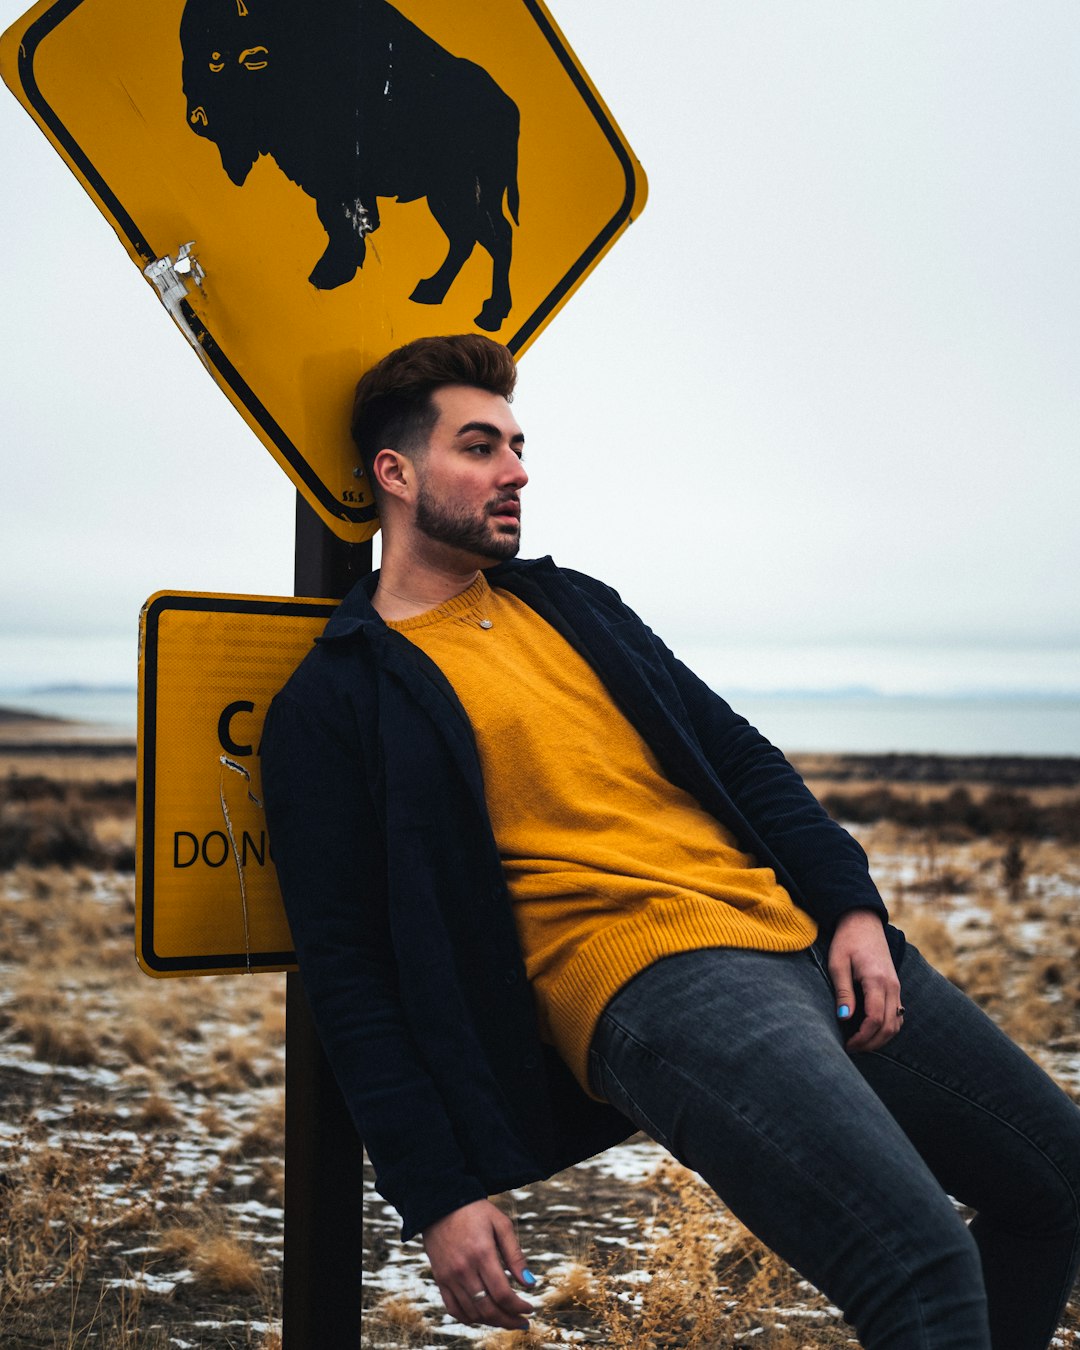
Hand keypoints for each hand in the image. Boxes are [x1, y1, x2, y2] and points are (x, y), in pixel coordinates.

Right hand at [422, 1198, 534, 1330]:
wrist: (440, 1203)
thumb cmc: (475, 1211)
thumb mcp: (501, 1224)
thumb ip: (516, 1255)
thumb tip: (530, 1284)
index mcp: (482, 1253)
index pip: (502, 1293)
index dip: (519, 1307)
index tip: (530, 1309)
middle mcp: (464, 1269)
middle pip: (488, 1309)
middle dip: (509, 1320)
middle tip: (523, 1322)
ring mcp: (449, 1277)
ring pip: (473, 1313)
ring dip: (493, 1322)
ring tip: (507, 1320)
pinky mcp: (440, 1279)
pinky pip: (454, 1309)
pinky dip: (470, 1319)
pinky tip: (483, 1317)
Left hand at [828, 909, 902, 1052]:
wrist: (863, 922)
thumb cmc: (847, 941)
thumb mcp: (838, 963)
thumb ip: (843, 991)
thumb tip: (844, 1019)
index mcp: (877, 980)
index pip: (875, 1018)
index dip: (862, 1037)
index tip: (847, 1045)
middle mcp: (892, 986)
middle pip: (889, 1026)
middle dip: (871, 1043)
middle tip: (852, 1049)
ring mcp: (897, 987)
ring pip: (897, 1023)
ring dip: (881, 1039)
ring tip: (860, 1044)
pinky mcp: (896, 987)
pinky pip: (898, 1014)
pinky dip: (888, 1028)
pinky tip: (872, 1031)